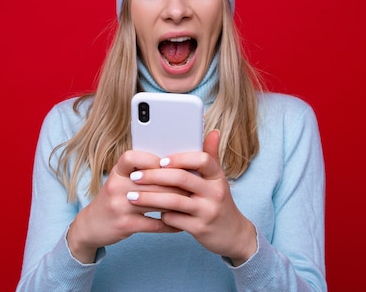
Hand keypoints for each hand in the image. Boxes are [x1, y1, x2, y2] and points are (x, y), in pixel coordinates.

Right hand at [66, 149, 183, 262]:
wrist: (90, 225)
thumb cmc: (113, 199)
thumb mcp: (120, 180)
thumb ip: (140, 172)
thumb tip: (173, 163)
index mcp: (117, 172)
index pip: (132, 157)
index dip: (152, 160)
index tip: (168, 165)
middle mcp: (116, 187)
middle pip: (152, 181)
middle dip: (175, 183)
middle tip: (193, 184)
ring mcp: (120, 207)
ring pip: (156, 202)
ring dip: (177, 202)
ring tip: (192, 201)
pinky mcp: (125, 226)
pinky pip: (155, 224)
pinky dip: (171, 224)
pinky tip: (181, 223)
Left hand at [126, 130, 257, 264]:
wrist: (233, 234)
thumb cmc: (219, 202)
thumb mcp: (218, 179)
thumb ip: (211, 156)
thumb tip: (212, 131)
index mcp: (218, 176)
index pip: (202, 160)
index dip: (180, 158)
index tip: (160, 160)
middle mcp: (215, 192)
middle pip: (182, 178)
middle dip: (155, 176)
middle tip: (135, 176)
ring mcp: (208, 211)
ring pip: (174, 201)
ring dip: (150, 198)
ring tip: (132, 195)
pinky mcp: (200, 229)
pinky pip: (174, 220)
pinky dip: (160, 215)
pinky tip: (148, 213)